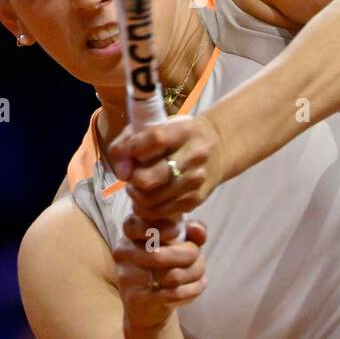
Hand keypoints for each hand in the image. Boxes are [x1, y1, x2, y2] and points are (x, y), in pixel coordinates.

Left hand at [108, 114, 228, 220]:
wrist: (217, 149)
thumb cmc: (177, 137)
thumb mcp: (156, 127)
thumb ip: (129, 142)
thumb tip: (122, 172)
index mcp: (185, 131)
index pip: (155, 139)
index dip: (133, 148)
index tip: (129, 152)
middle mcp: (195, 155)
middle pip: (149, 177)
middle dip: (132, 179)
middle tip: (131, 176)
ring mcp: (197, 179)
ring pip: (152, 199)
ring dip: (136, 196)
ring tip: (137, 188)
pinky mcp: (196, 199)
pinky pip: (162, 211)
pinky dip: (147, 209)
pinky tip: (146, 199)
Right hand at [112, 215, 208, 329]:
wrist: (149, 307)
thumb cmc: (166, 266)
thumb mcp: (180, 243)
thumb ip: (191, 231)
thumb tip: (197, 230)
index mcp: (130, 232)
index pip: (136, 222)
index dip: (160, 227)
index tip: (178, 232)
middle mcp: (123, 251)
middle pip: (161, 253)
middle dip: (191, 254)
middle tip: (200, 258)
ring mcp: (126, 275)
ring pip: (171, 275)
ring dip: (195, 274)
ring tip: (200, 275)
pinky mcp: (136, 298)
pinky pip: (172, 293)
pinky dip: (191, 291)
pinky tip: (195, 288)